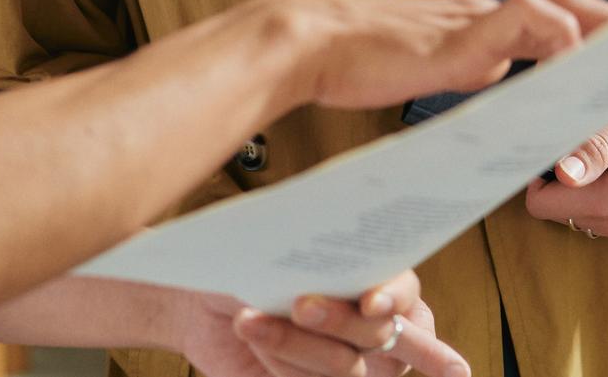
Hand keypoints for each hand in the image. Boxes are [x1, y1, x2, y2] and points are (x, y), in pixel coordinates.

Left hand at [173, 271, 468, 376]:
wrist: (200, 302)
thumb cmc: (248, 261)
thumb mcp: (278, 244)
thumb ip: (311, 251)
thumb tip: (325, 255)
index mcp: (371, 280)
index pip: (406, 294)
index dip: (396, 297)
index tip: (372, 300)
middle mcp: (362, 325)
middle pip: (379, 334)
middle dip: (340, 320)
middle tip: (300, 304)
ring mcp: (340, 361)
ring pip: (346, 367)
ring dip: (298, 344)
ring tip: (251, 320)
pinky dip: (281, 361)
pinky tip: (254, 332)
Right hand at [268, 0, 607, 112]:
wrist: (309, 43)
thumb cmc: (355, 60)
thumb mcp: (424, 67)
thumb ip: (464, 71)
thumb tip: (500, 92)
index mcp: (477, 23)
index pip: (549, 15)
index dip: (589, 27)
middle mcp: (483, 13)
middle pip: (568, 3)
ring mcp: (474, 21)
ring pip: (557, 11)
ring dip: (597, 35)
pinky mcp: (461, 38)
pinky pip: (526, 24)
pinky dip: (558, 41)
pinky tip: (572, 66)